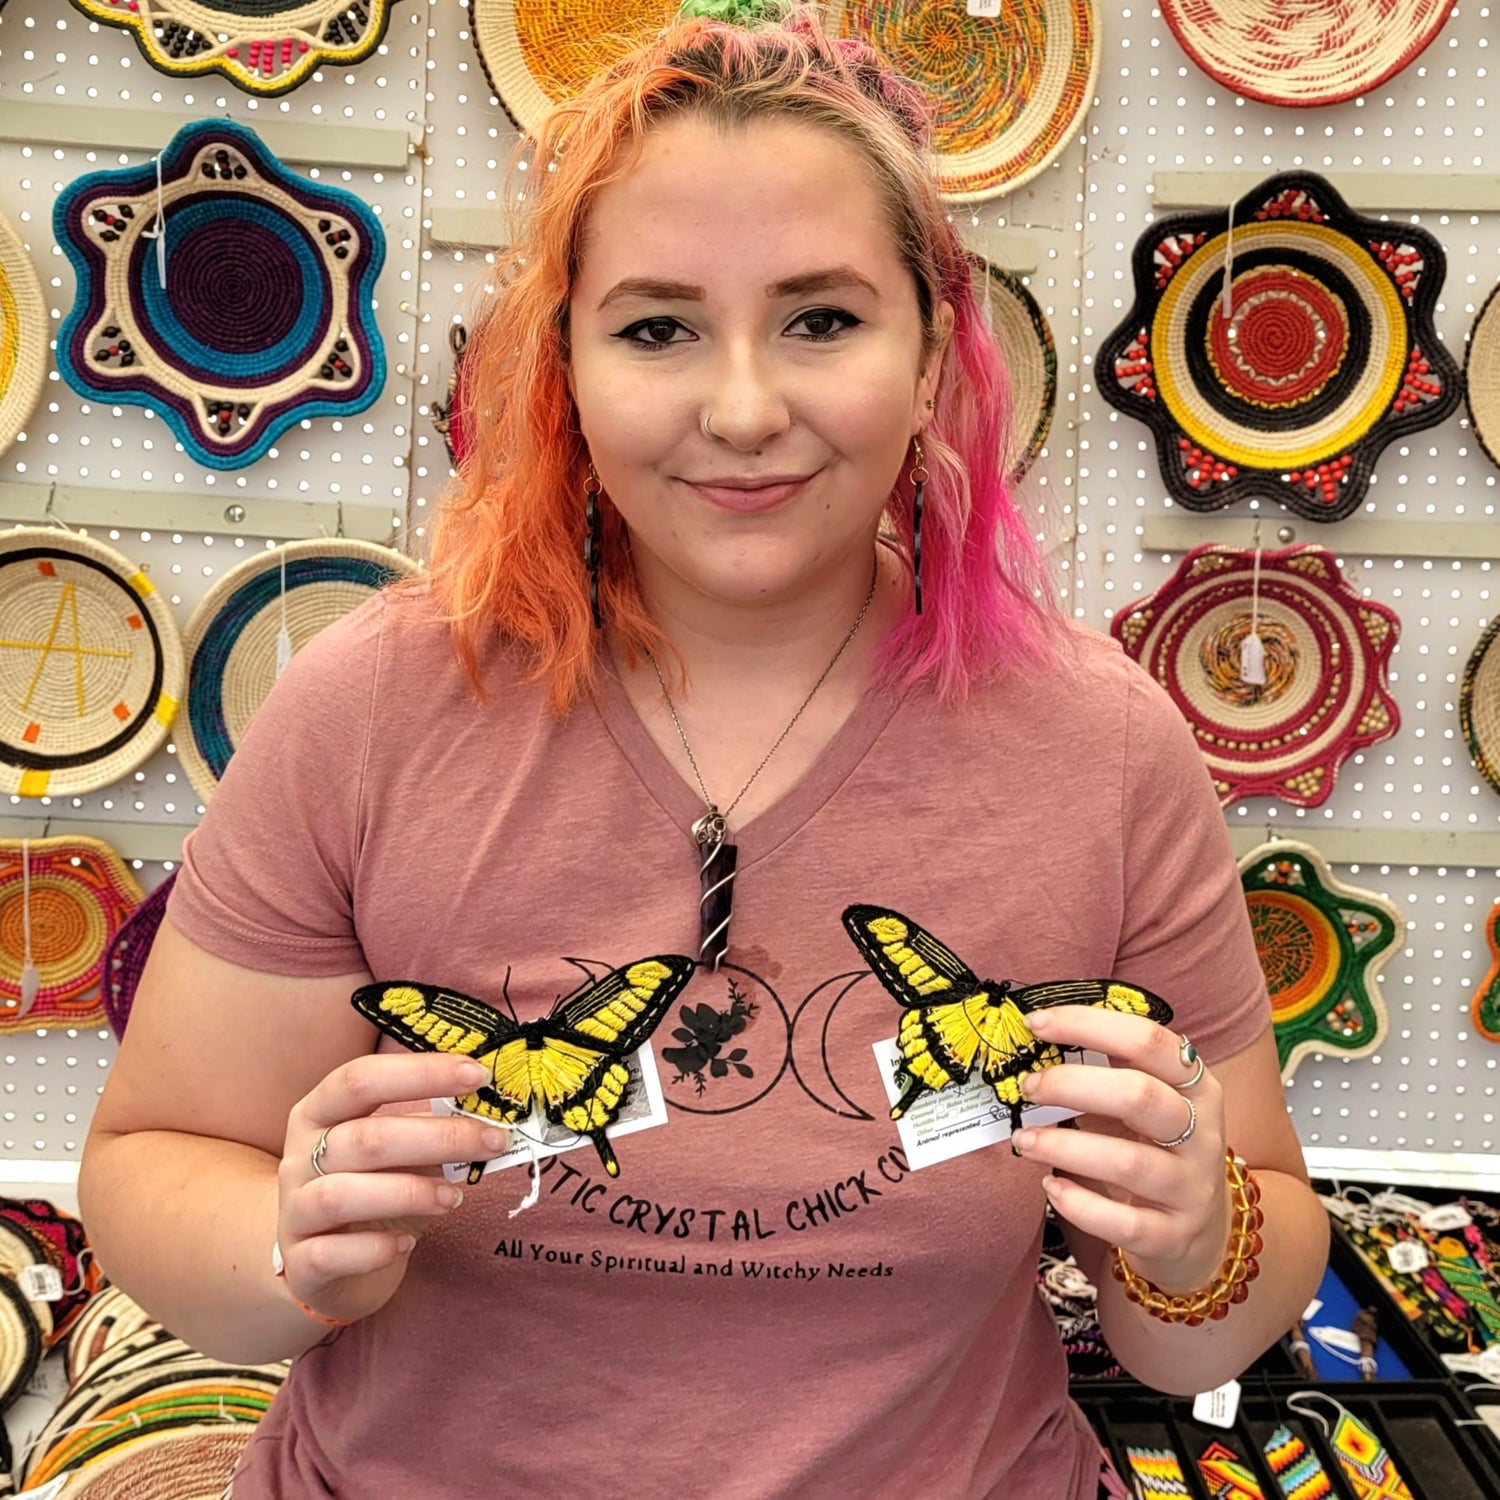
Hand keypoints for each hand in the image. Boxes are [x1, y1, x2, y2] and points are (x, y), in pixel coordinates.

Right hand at [275, 1054, 509, 1322]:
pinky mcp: (299, 1262)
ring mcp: (293, 1210)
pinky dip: (374, 1249)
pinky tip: (407, 1244)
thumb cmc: (374, 1190)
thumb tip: (492, 1116)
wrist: (326, 1262)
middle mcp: (300, 1156)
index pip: (362, 1079)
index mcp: (320, 1111)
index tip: (478, 1076)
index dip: (421, 1073)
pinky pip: (330, 1254)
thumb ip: (433, 1130)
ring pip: (340, 1194)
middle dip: (438, 1137)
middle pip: (364, 1138)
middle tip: (492, 1141)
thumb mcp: (401, 1152)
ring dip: (409, 1193)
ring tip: (455, 1198)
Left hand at [1010, 1007, 1229, 1294]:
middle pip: (1139, 1096)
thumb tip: (1036, 1038)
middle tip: (1027, 1087)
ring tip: (1024, 1139)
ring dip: (1064, 1148)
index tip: (1036, 1024)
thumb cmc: (1155, 1149)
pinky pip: (1125, 1223)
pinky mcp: (1174, 1237)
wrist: (1200, 1232)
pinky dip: (1080, 1205)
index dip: (1088, 1025)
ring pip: (1128, 1162)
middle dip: (1072, 1085)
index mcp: (1195, 1086)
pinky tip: (1051, 1188)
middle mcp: (1202, 1134)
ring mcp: (1191, 1188)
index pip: (1147, 1040)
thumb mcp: (1145, 1105)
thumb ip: (1105, 1072)